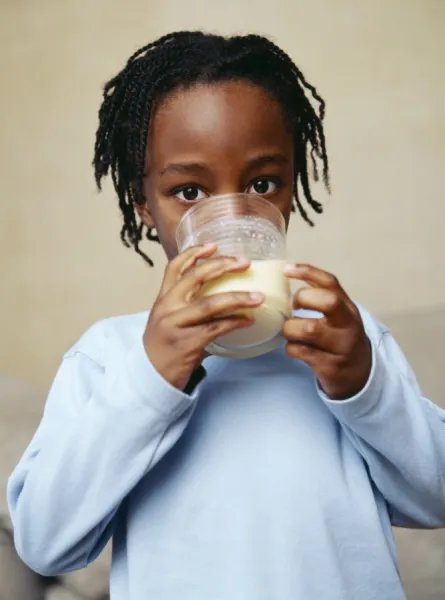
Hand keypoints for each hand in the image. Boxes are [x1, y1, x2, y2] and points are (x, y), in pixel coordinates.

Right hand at [143, 244, 263, 389]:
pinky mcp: (185, 343)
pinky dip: (235, 322)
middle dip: (222, 266)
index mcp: (163, 299)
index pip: (174, 267)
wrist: (150, 378)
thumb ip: (190, 307)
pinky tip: (248, 320)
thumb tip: (226, 297)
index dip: (193, 253)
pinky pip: (215, 328)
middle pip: (194, 277)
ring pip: (209, 304)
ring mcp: (174, 325)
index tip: (214, 245)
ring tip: (258, 297)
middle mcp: (166, 307)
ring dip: (237, 298)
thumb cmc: (166, 348)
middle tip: (245, 263)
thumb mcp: (170, 320)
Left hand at [282, 264, 371, 399]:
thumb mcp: (337, 316)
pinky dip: (291, 348)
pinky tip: (294, 348)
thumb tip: (288, 275)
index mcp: (348, 308)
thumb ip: (320, 298)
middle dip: (302, 300)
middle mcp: (348, 325)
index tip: (286, 269)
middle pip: (328, 302)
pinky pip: (301, 351)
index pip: (330, 283)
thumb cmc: (339, 338)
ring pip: (308, 329)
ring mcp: (341, 346)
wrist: (358, 375)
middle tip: (292, 307)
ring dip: (290, 329)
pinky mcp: (330, 366)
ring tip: (290, 332)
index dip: (308, 272)